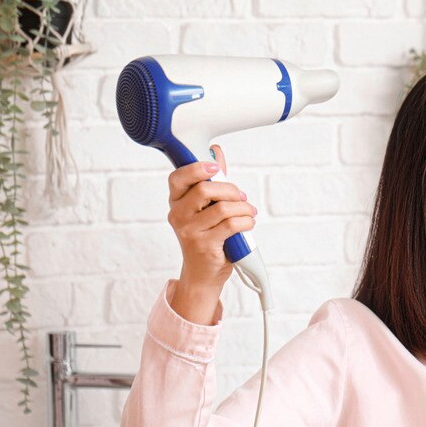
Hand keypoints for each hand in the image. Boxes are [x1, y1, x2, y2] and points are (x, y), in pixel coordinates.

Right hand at [166, 144, 257, 289]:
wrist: (202, 274)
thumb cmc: (206, 238)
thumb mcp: (206, 209)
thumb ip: (211, 182)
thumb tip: (216, 152)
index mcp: (176, 203)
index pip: (178, 178)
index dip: (196, 169)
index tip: (215, 169)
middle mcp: (178, 216)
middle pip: (204, 190)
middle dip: (230, 190)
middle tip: (241, 197)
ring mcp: (189, 232)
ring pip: (222, 208)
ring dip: (243, 207)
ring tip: (249, 212)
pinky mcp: (205, 245)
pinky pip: (231, 225)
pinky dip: (245, 221)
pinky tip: (248, 223)